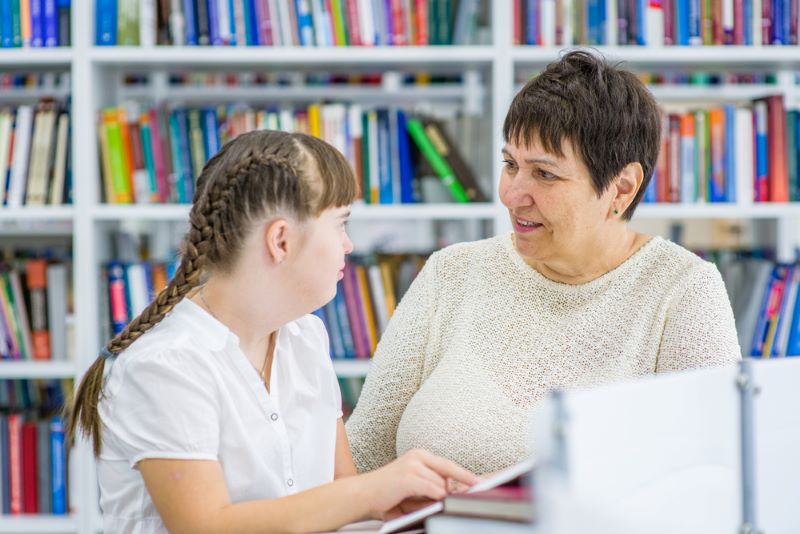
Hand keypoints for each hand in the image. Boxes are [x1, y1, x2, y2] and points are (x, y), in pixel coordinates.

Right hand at [360, 449, 477, 517]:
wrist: (362, 494)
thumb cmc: (387, 493)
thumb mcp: (413, 486)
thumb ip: (431, 486)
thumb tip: (451, 494)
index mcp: (419, 455)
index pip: (448, 464)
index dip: (464, 474)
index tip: (477, 481)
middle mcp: (417, 456)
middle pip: (447, 475)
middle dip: (450, 490)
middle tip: (459, 495)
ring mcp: (413, 465)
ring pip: (440, 484)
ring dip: (435, 498)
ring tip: (416, 503)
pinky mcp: (408, 478)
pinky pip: (433, 490)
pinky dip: (435, 497)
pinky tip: (430, 501)